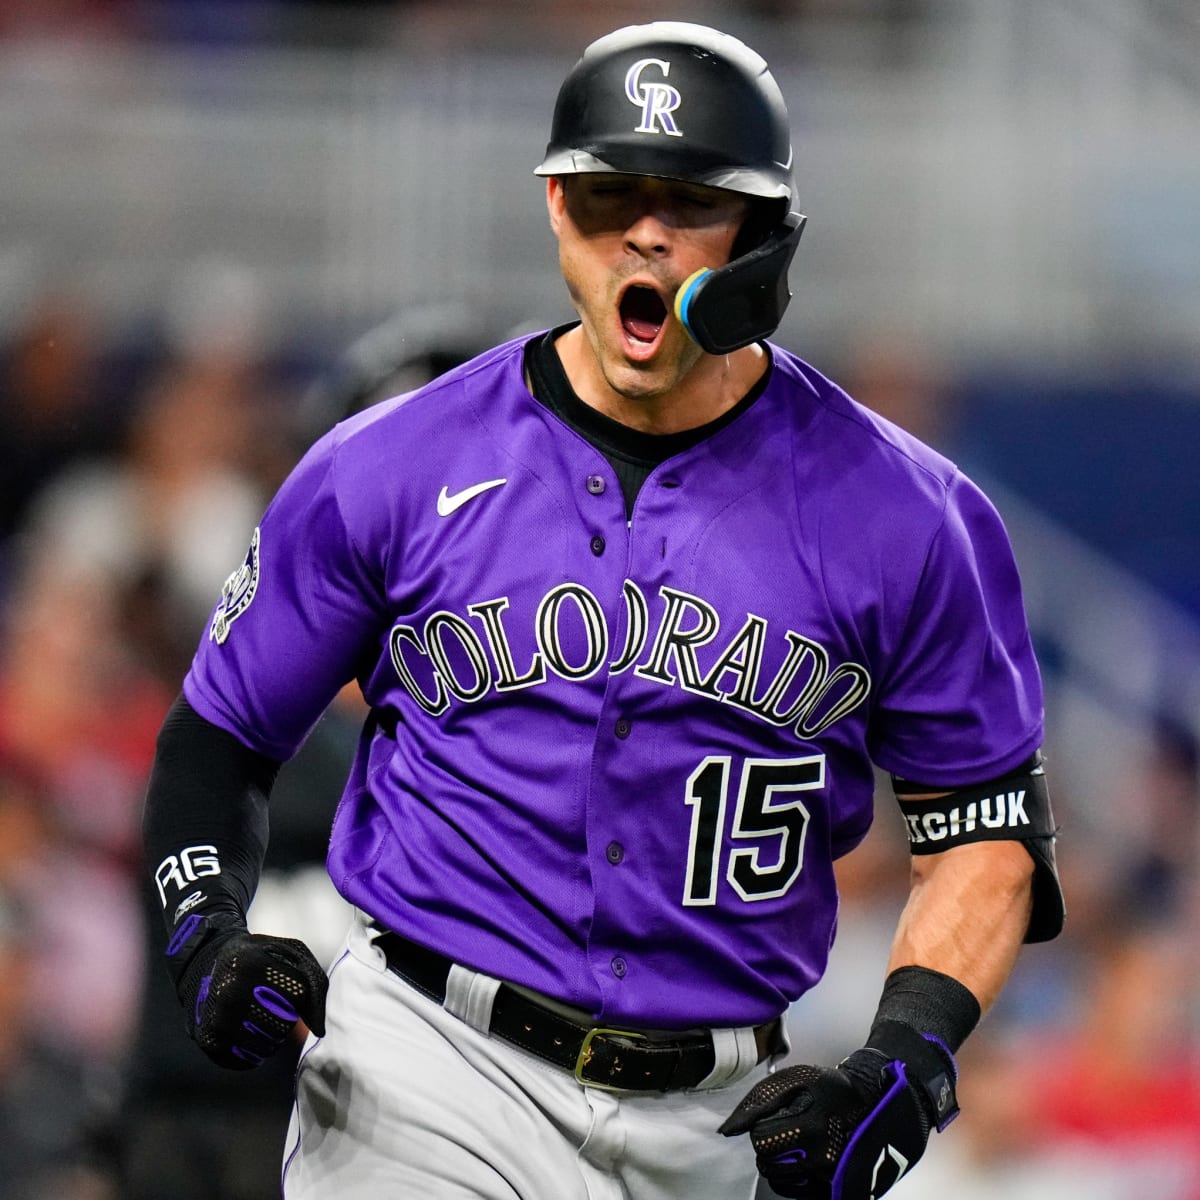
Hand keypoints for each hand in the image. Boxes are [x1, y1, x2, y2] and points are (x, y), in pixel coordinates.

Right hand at [167, 912, 328, 1069]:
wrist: (207, 963)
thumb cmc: (260, 958)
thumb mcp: (289, 954)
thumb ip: (313, 984)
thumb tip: (319, 1031)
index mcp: (253, 964)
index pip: (300, 993)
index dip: (300, 993)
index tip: (287, 983)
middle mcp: (232, 993)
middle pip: (284, 1024)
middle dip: (287, 1016)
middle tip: (272, 1001)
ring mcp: (218, 1019)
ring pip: (268, 1045)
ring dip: (273, 1035)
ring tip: (259, 1014)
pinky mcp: (209, 1041)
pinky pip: (248, 1060)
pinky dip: (255, 1050)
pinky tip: (246, 1030)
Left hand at [720, 1025, 956, 1199]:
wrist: (878, 1104)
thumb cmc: (832, 1089)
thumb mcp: (795, 1079)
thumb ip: (758, 1101)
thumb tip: (727, 1130)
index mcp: (811, 1128)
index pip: (761, 1141)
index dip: (764, 1126)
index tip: (779, 1116)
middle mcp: (823, 1160)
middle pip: (768, 1165)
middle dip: (771, 1146)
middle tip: (790, 1129)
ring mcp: (831, 1180)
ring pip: (780, 1182)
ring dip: (782, 1162)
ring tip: (799, 1142)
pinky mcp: (836, 1192)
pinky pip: (797, 1194)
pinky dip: (795, 1178)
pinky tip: (806, 1159)